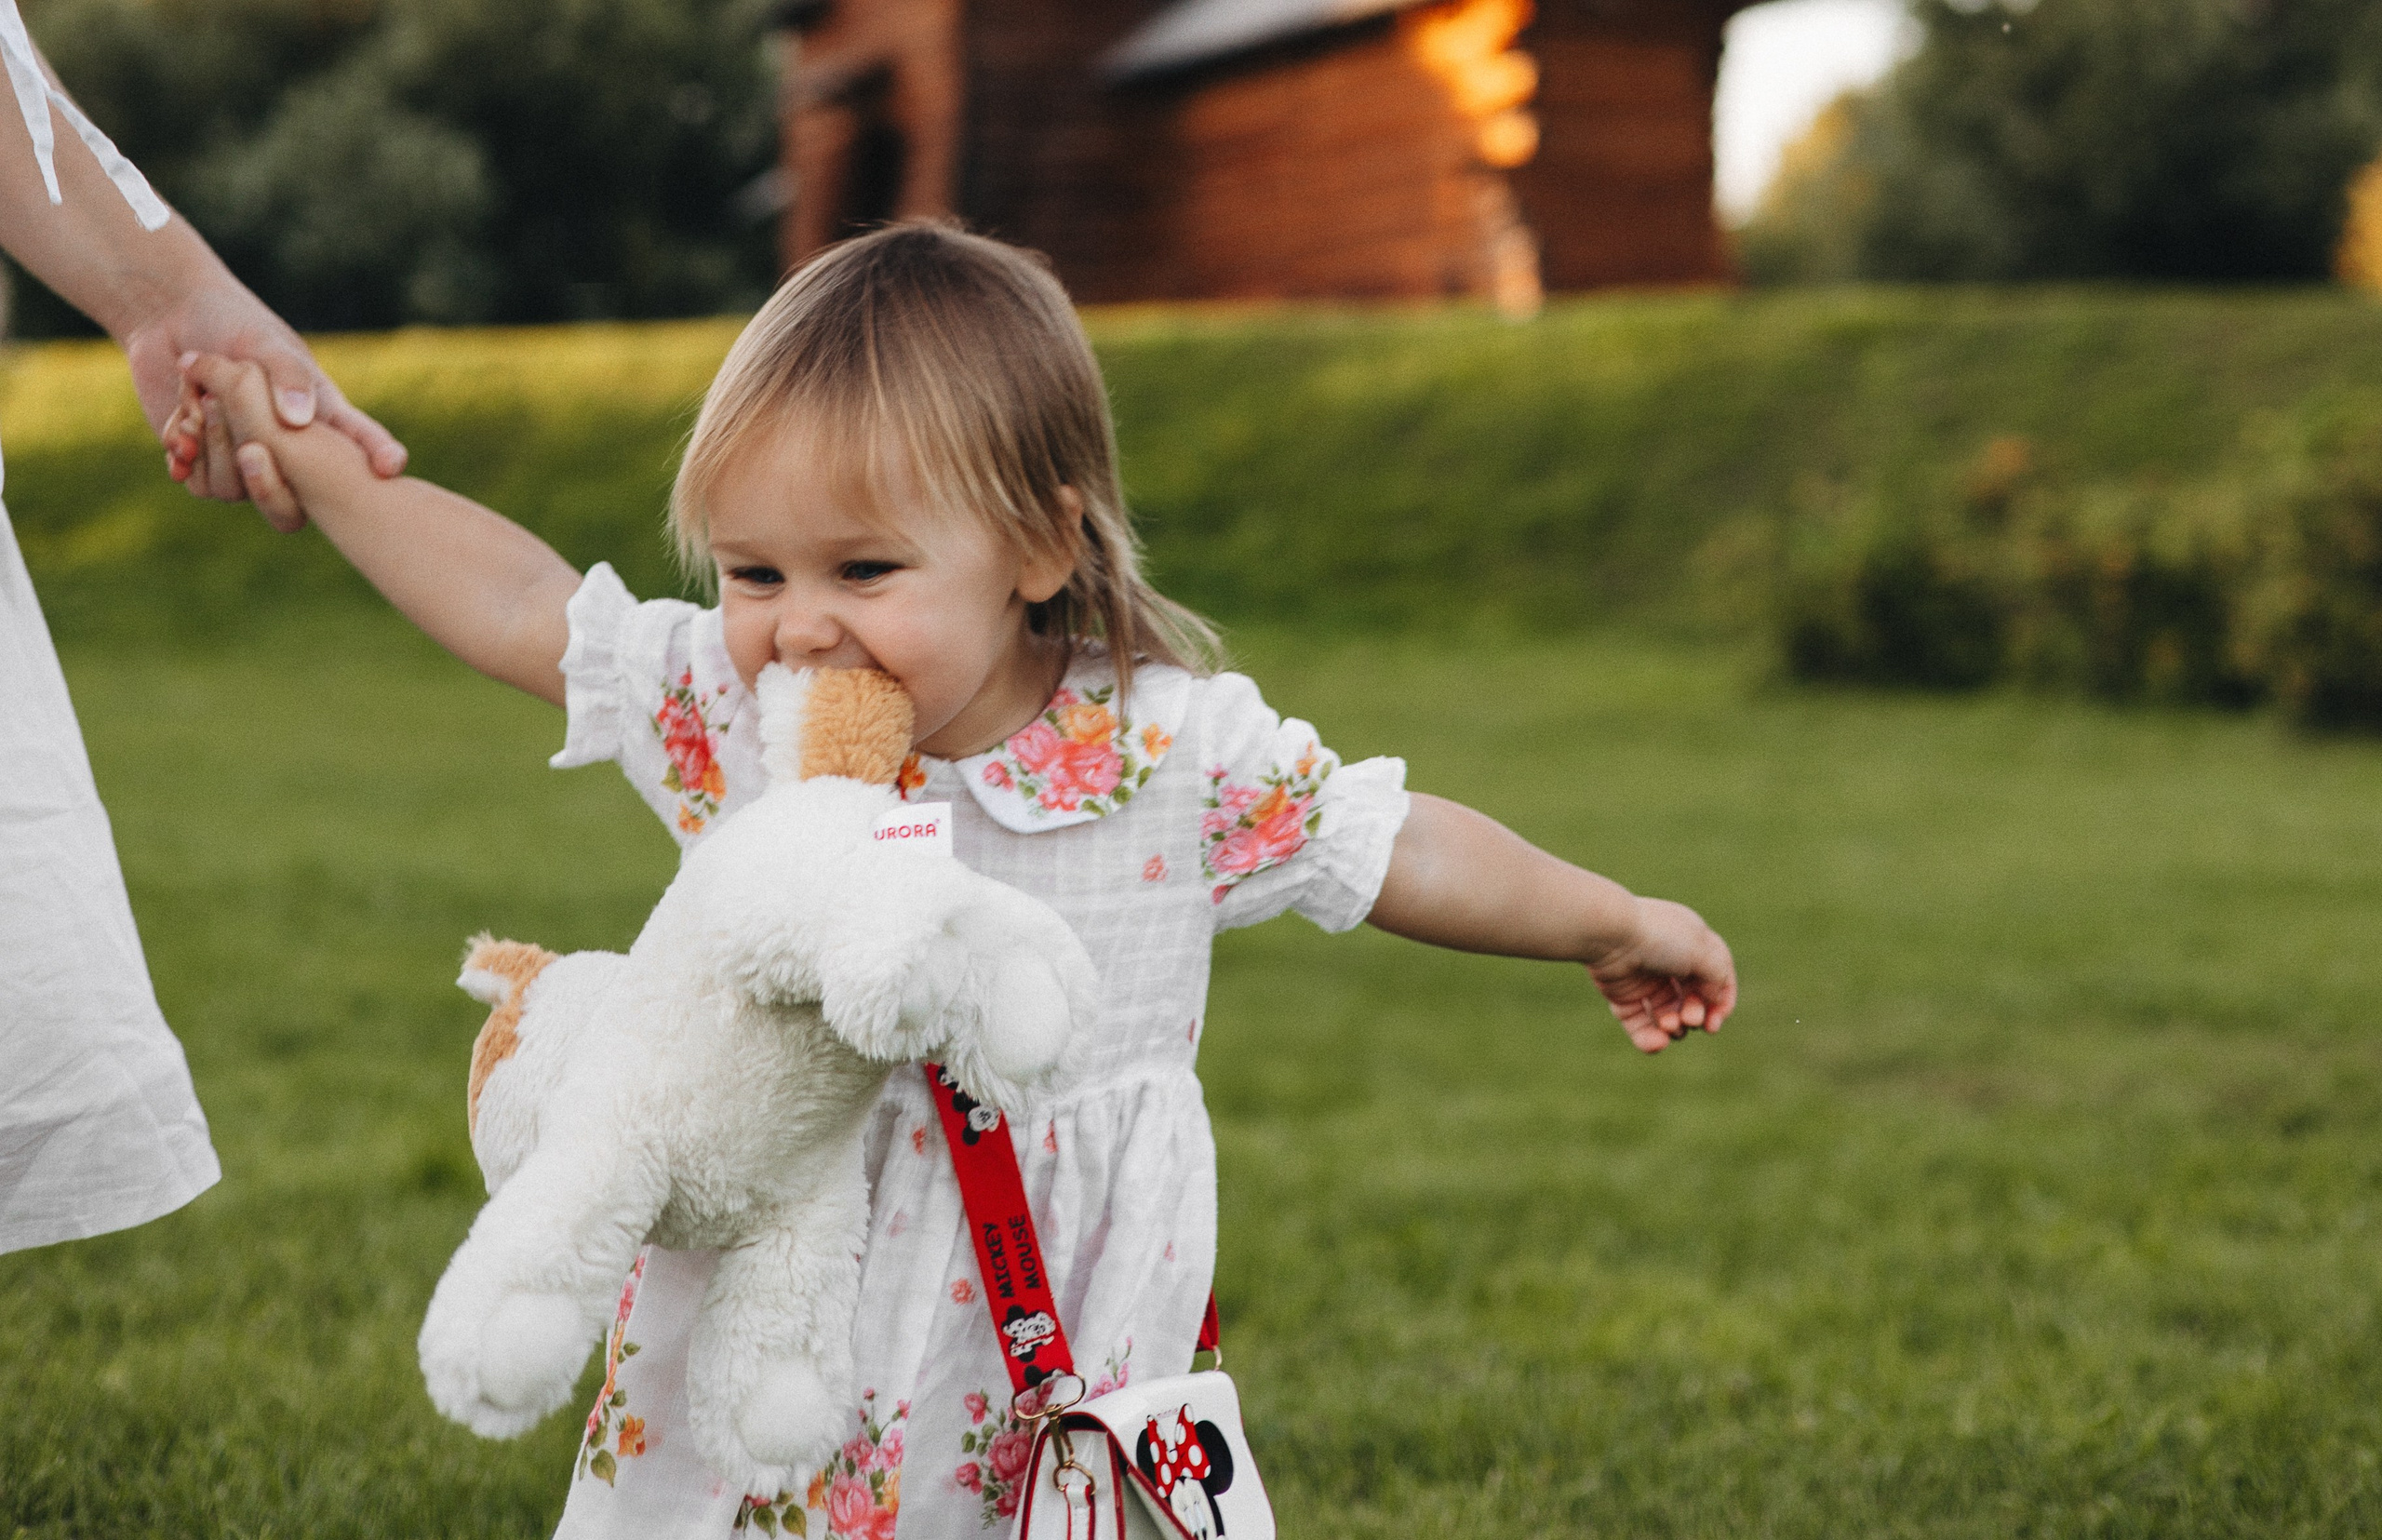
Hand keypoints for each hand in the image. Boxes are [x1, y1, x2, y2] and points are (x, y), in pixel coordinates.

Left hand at [126, 278, 403, 528]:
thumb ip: (286, 376)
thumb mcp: (265, 341)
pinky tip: (182, 421)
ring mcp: (247, 461)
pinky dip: (185, 451)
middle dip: (259, 471)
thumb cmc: (231, 322)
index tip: (391, 467)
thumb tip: (299, 421)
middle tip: (244, 439)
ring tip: (200, 401)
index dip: (377, 453)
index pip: (355, 440)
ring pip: (236, 490)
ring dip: (212, 443)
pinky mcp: (206, 465)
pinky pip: (201, 484)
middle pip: (290, 495)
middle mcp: (288, 449)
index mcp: (317, 415)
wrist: (171, 319)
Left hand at [1587, 896, 1736, 1053]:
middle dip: (1695, 1015)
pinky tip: (1657, 1042)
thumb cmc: (1659, 938)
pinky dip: (1650, 1039)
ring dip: (1674, 1028)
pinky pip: (1640, 1026)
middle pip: (1693, 1001)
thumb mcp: (1703, 951)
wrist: (1610, 936)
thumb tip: (1714, 1000)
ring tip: (1667, 1024)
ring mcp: (1646, 983)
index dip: (1721, 1004)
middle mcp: (1671, 964)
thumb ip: (1718, 977)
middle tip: (1689, 1019)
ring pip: (1669, 1017)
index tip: (1714, 1023)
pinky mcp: (1623, 998)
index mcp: (1694, 947)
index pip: (1717, 980)